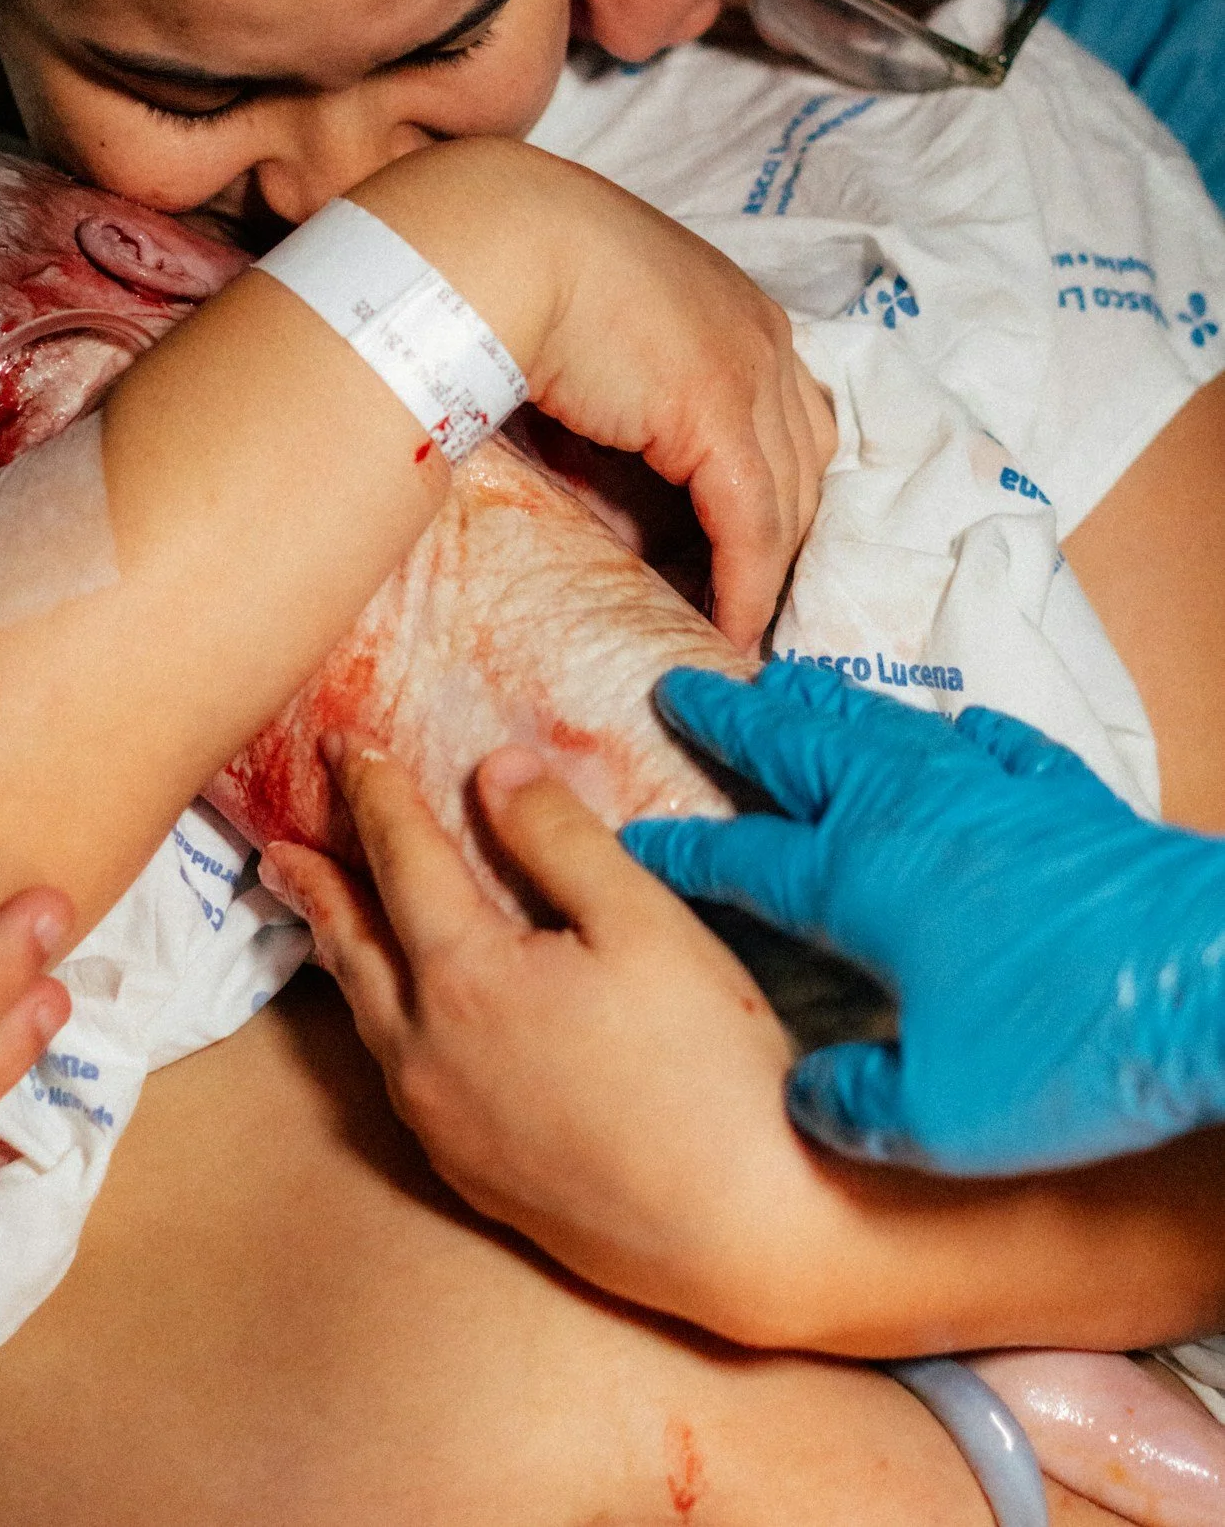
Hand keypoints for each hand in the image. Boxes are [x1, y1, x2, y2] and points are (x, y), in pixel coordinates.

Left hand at [258, 729, 797, 1331]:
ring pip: (370, 1019)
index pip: (402, 861)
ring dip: (344, 956)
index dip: (374, 795)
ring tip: (323, 922)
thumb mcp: (643, 922)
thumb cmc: (709, 1068)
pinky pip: (400, 1076)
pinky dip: (382, 1020)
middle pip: (355, 947)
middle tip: (278, 849)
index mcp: (465, 980)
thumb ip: (558, 838)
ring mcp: (446, 1125)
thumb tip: (492, 770)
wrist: (748, 1235)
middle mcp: (429, 1056)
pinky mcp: (475, 1177)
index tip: (342, 746)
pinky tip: (403, 1019)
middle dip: (319, 887)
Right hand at [358, 141, 835, 647]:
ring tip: (733, 628)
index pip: (784, 422)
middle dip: (781, 540)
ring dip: (766, 573)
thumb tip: (625, 517)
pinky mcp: (721, 412)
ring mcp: (750, 370)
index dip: (769, 496)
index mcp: (734, 310)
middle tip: (746, 605)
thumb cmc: (515, 280)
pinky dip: (746, 585)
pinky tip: (727, 629)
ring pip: (790, 501)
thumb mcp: (594, 349)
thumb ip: (623, 423)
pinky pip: (755, 525)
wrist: (494, 239)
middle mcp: (762, 336)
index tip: (741, 558)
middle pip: (803, 463)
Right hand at [626, 658, 1224, 1174]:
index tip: (634, 837)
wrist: (1213, 982)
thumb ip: (854, 1104)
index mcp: (859, 881)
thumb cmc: (1067, 1046)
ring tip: (788, 682)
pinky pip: (1002, 747)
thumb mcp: (936, 1117)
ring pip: (887, 729)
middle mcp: (911, 815)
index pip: (743, 856)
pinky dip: (966, 730)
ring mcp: (992, 794)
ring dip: (829, 705)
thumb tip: (809, 1099)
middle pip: (801, 751)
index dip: (682, 848)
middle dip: (734, 721)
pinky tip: (961, 726)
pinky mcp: (1067, 801)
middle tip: (684, 689)